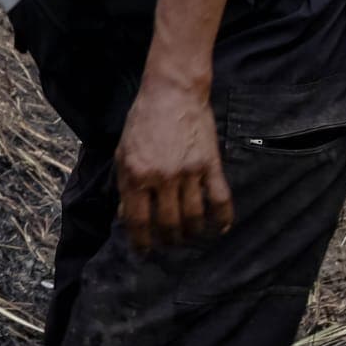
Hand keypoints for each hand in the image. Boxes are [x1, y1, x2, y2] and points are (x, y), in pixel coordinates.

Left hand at [114, 75, 232, 251]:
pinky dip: (223, 218)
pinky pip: (220, 198)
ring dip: (191, 233)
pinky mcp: (210, 165)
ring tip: (188, 237)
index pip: (138, 221)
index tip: (144, 252)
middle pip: (168, 224)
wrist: (172, 93)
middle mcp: (162, 178)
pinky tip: (220, 229)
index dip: (141, 242)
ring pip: (193, 217)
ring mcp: (188, 172)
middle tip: (168, 244)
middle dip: (167, 240)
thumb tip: (126, 216)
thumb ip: (124, 186)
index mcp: (135, 176)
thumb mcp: (122, 153)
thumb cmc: (142, 122)